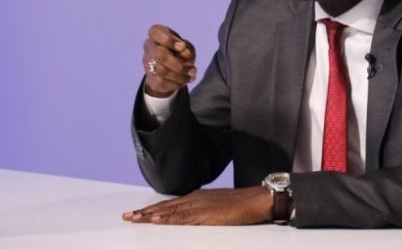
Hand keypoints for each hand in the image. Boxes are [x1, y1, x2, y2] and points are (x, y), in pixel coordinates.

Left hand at [122, 187, 272, 224]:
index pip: (170, 204)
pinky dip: (167, 219)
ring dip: (150, 215)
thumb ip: (204, 210)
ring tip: (134, 219)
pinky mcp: (205, 214)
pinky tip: (156, 221)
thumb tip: (193, 217)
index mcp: (198, 197)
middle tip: (127, 216)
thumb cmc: (243, 204)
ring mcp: (199, 206)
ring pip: (169, 211)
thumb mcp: (219, 206)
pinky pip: (182, 218)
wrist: (257, 200)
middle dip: (145, 212)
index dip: (153, 209)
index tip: (138, 213)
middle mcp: (195, 199)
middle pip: (165, 207)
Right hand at [143, 24, 196, 96]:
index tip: (182, 46)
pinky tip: (185, 80)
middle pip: (160, 55)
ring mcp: (147, 63)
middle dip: (179, 64)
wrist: (171, 69)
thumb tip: (186, 56)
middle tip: (191, 68)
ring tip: (191, 74)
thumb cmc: (180, 52)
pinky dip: (177, 83)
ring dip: (181, 75)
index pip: (155, 32)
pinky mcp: (150, 79)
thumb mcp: (187, 47)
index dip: (169, 40)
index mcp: (156, 34)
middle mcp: (149, 47)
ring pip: (162, 71)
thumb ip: (187, 49)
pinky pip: (162, 82)